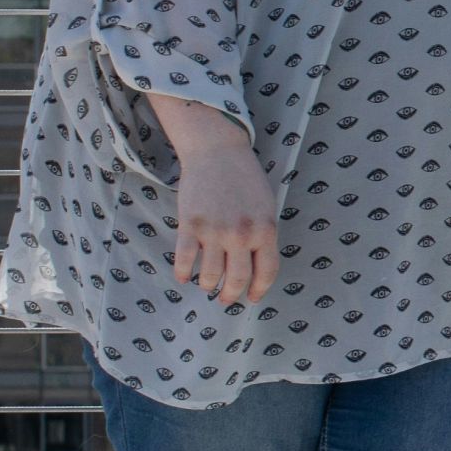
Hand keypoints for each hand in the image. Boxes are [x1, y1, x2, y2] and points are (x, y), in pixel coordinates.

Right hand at [157, 115, 279, 308]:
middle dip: (231, 295)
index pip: (267, 272)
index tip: (253, 298)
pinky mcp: (191, 224)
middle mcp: (242, 234)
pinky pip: (185, 259)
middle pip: (238, 279)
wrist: (217, 150)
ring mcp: (215, 231)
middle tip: (226, 300)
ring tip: (207, 285)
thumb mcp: (266, 206)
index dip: (260, 290)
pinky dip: (183, 273)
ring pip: (210, 275)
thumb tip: (256, 265)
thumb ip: (263, 235)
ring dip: (208, 285)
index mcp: (266, 229)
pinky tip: (184, 277)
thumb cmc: (244, 177)